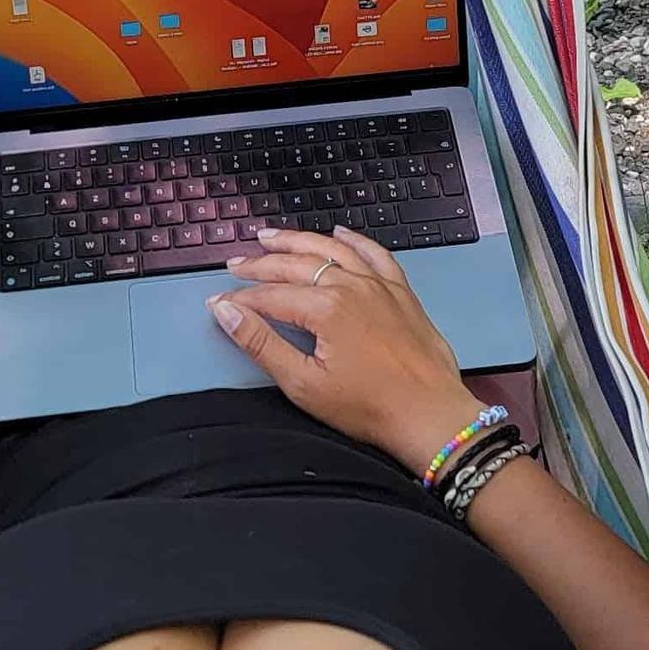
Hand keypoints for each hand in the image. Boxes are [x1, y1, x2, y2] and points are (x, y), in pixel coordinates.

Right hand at [208, 228, 476, 476]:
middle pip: (295, 264)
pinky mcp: (401, 292)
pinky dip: (353, 240)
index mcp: (326, 308)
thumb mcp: (304, 384)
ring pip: (330, 250)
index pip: (270, 294)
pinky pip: (374, 254)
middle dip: (261, 263)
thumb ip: (262, 344)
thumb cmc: (370, 407)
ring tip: (271, 236)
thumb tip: (227, 313)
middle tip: (236, 264)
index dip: (240, 299)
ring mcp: (379, 285)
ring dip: (297, 241)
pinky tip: (339, 234)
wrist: (429, 415)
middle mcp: (352, 286)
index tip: (219, 301)